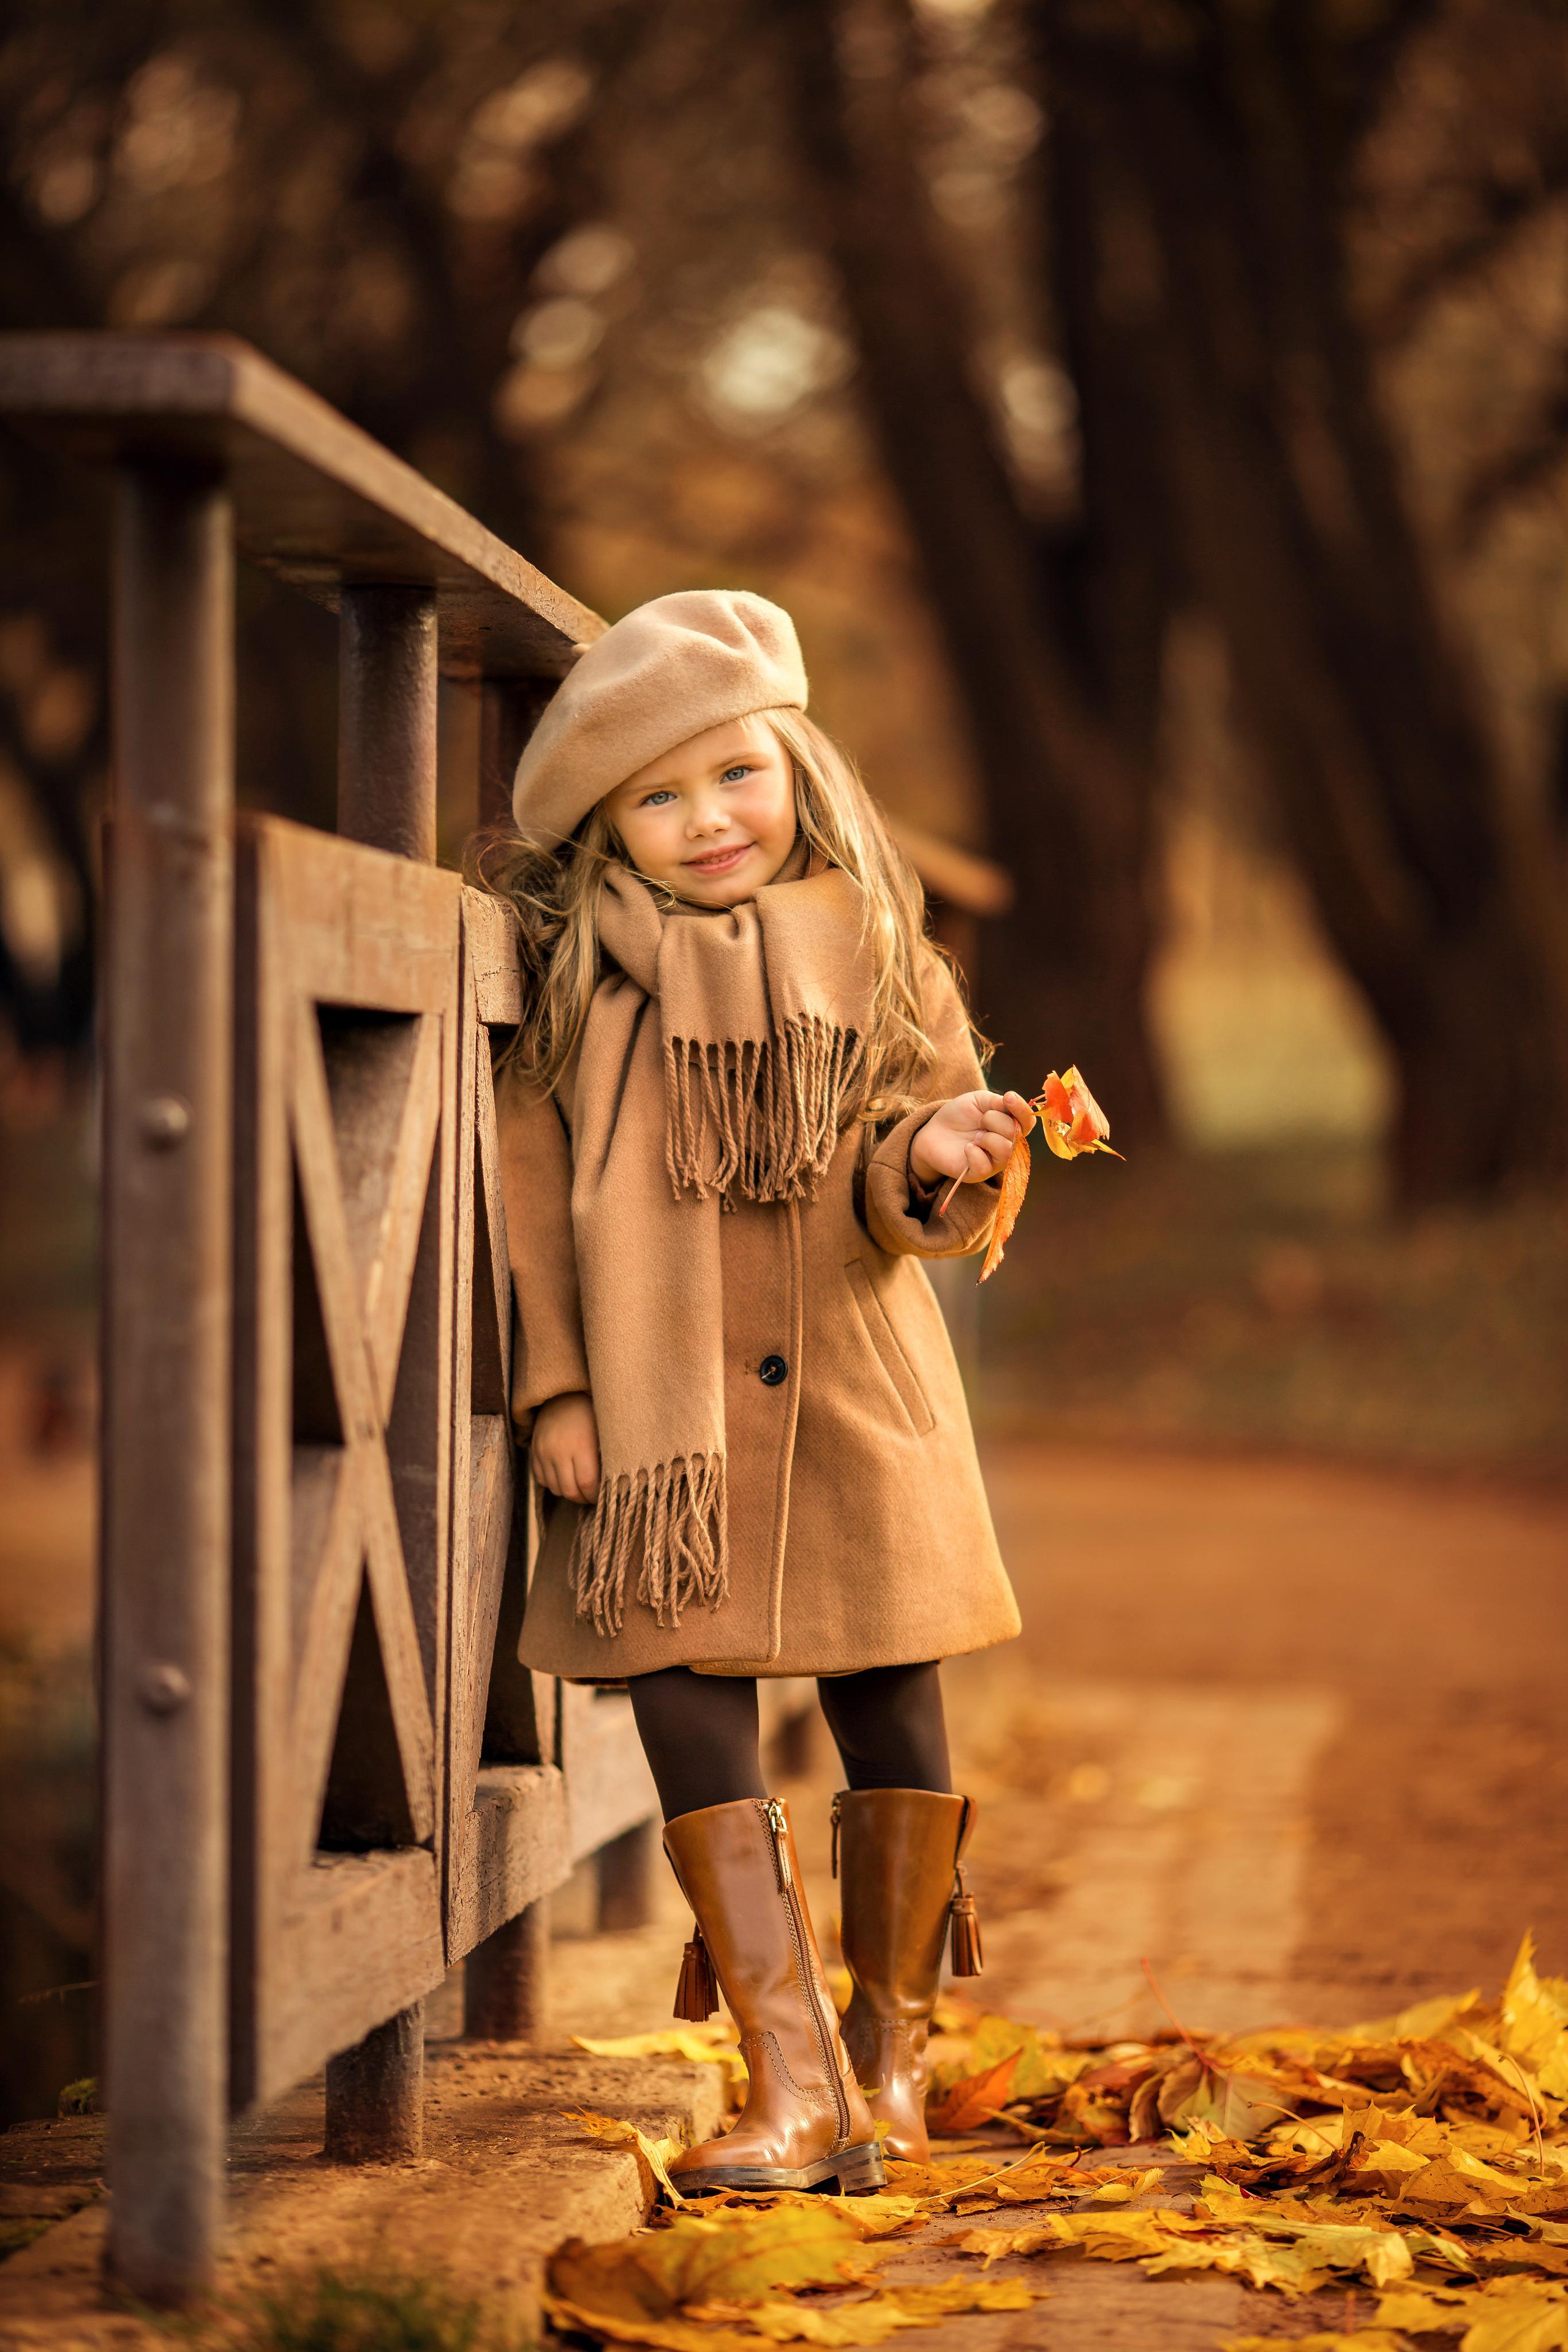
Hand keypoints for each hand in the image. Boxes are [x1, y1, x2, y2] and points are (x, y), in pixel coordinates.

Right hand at [531, 1391, 600, 1503]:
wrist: (563, 1395)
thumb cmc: (590, 1413)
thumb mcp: (603, 1431)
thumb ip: (606, 1457)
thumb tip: (612, 1483)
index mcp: (581, 1444)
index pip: (587, 1483)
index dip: (595, 1496)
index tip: (603, 1496)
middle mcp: (559, 1451)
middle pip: (569, 1491)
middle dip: (582, 1499)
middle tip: (591, 1497)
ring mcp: (543, 1452)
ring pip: (555, 1488)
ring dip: (568, 1493)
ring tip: (579, 1488)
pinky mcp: (534, 1452)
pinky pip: (541, 1479)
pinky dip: (553, 1484)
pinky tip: (565, 1478)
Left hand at [908, 1089, 1035, 1189]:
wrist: (933, 1131)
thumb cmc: (959, 1115)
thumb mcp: (978, 1100)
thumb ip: (996, 1101)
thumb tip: (1010, 1101)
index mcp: (1010, 1126)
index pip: (1028, 1121)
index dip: (1022, 1109)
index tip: (1008, 1097)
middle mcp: (1007, 1146)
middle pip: (1016, 1134)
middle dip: (995, 1120)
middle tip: (980, 1120)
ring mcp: (994, 1161)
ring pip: (1005, 1151)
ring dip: (988, 1138)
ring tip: (974, 1136)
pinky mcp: (978, 1173)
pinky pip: (984, 1166)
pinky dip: (974, 1153)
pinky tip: (967, 1147)